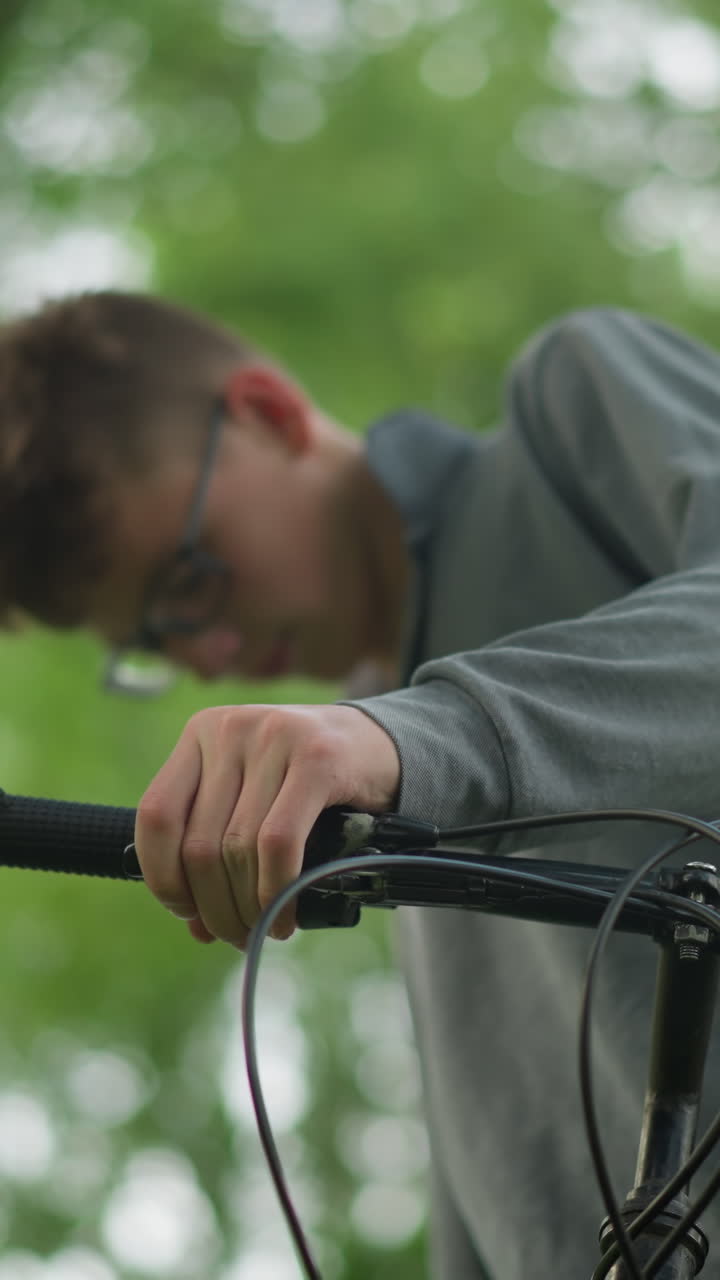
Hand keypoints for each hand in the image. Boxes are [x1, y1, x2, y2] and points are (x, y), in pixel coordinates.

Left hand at [134, 703, 400, 947]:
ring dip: (249, 907)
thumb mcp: (254, 801)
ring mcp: (273, 736)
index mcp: (200, 733)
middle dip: (215, 907)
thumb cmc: (308, 783)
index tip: (189, 912)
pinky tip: (287, 914)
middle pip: (200, 843)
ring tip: (267, 929)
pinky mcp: (317, 757)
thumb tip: (197, 928)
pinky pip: (278, 842)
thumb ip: (218, 851)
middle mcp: (230, 728)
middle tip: (238, 937)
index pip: (156, 815)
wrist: (380, 745)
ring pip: (238, 848)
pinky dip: (277, 890)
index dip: (164, 877)